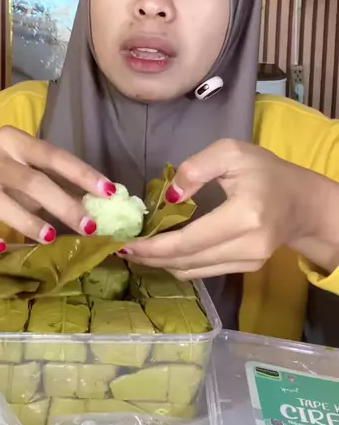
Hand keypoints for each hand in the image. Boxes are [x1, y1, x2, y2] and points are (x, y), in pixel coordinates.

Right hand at [0, 127, 115, 255]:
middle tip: (89, 226)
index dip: (82, 174)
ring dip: (26, 221)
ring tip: (51, 237)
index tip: (110, 192)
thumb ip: (62, 185)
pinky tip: (1, 248)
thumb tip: (106, 203)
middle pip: (30, 180)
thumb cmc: (7, 186)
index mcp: (12, 141)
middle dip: (63, 204)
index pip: (52, 155)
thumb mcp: (32, 178)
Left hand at [124, 140, 324, 278]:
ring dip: (162, 263)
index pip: (191, 240)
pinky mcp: (246, 269)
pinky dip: (179, 263)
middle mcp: (248, 245)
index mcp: (245, 216)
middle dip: (151, 257)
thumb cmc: (265, 172)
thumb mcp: (231, 153)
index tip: (126, 243)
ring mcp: (249, 262)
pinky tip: (162, 252)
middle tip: (122, 247)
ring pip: (193, 271)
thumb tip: (169, 197)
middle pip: (187, 260)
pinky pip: (203, 271)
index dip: (155, 246)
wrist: (301, 202)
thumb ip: (196, 168)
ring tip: (137, 249)